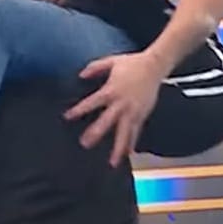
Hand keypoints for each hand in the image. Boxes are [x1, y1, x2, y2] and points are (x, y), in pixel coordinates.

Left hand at [63, 51, 165, 166]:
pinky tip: (128, 154)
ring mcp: (133, 111)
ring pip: (125, 132)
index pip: (92, 102)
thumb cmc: (132, 63)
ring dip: (118, 148)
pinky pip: (136, 132)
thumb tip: (80, 75)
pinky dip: (132, 143)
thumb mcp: (111, 61)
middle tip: (85, 144)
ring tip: (112, 162)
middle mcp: (122, 103)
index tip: (67, 117)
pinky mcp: (142, 114)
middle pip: (107, 121)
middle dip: (96, 133)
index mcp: (111, 90)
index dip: (79, 110)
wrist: (155, 65)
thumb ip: (95, 67)